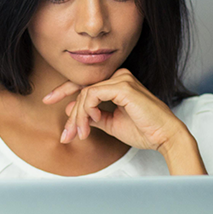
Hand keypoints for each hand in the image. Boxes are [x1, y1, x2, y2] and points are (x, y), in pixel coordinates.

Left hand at [43, 69, 205, 173]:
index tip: (48, 100)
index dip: (64, 90)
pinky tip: (88, 124)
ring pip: (85, 94)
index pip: (86, 84)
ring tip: (78, 134)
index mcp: (117, 82)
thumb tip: (72, 110)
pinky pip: (92, 95)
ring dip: (78, 117)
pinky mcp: (122, 86)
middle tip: (61, 127)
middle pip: (83, 89)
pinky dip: (86, 111)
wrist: (164, 137)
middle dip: (68, 108)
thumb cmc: (144, 130)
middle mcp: (119, 76)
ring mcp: (121, 79)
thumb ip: (93, 115)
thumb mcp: (111, 123)